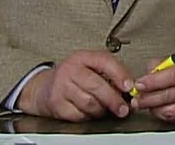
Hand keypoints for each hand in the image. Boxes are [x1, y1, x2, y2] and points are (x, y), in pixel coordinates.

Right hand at [18, 50, 133, 121]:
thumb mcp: (89, 67)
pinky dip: (89, 116)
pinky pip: (80, 115)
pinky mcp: (57, 104)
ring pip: (90, 103)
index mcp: (82, 57)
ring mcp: (62, 87)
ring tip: (105, 109)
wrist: (44, 88)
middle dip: (114, 100)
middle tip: (123, 108)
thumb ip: (109, 74)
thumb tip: (130, 88)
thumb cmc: (72, 78)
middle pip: (97, 86)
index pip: (104, 61)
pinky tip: (90, 112)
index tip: (130, 87)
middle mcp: (70, 70)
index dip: (120, 74)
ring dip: (102, 110)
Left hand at [130, 58, 174, 124]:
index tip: (140, 83)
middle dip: (148, 97)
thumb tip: (149, 68)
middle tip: (136, 98)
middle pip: (169, 95)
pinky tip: (158, 110)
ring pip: (171, 110)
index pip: (173, 75)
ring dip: (153, 108)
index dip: (154, 80)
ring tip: (145, 104)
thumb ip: (169, 64)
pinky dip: (164, 115)